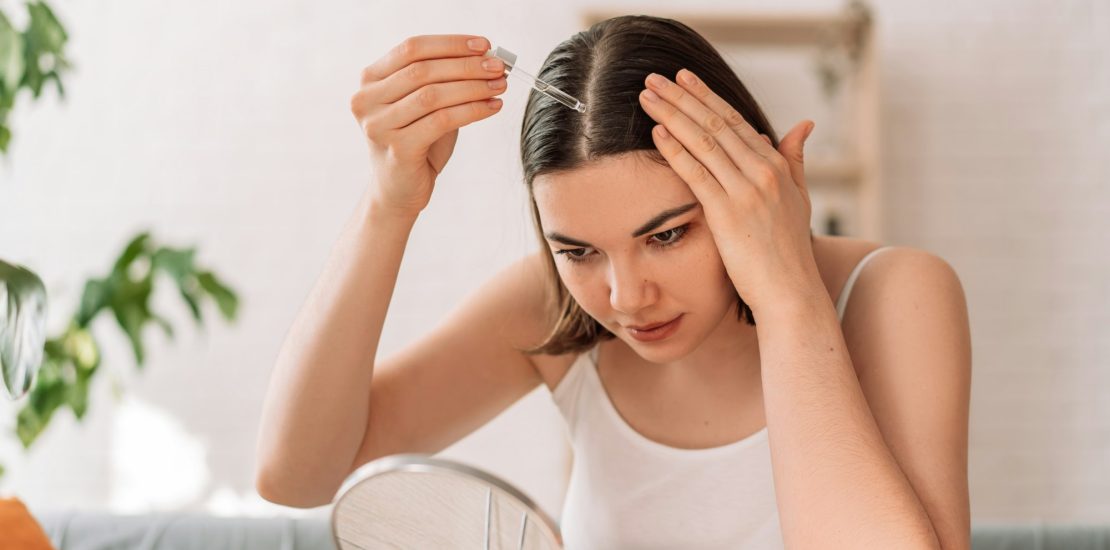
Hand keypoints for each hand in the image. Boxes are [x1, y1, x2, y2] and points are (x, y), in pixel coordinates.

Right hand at [350, 35, 507, 217]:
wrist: (398, 190)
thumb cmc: (415, 142)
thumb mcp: (423, 104)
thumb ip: (443, 80)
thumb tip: (485, 59)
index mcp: (370, 79)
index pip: (412, 48)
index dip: (450, 44)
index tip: (484, 45)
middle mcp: (366, 100)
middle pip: (423, 70)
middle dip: (466, 65)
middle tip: (498, 66)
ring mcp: (378, 125)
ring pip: (433, 95)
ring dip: (473, 87)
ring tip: (499, 86)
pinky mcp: (397, 149)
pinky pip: (441, 121)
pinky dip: (472, 111)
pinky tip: (492, 107)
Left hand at [638, 69, 819, 313]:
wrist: (790, 291)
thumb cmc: (789, 250)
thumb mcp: (799, 198)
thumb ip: (795, 159)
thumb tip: (804, 124)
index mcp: (776, 166)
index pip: (735, 121)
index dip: (707, 97)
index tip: (683, 79)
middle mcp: (763, 172)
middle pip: (716, 123)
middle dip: (682, 97)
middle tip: (654, 77)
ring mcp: (746, 191)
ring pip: (704, 141)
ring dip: (672, 114)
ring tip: (648, 96)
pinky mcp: (727, 213)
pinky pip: (697, 173)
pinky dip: (676, 149)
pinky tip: (657, 132)